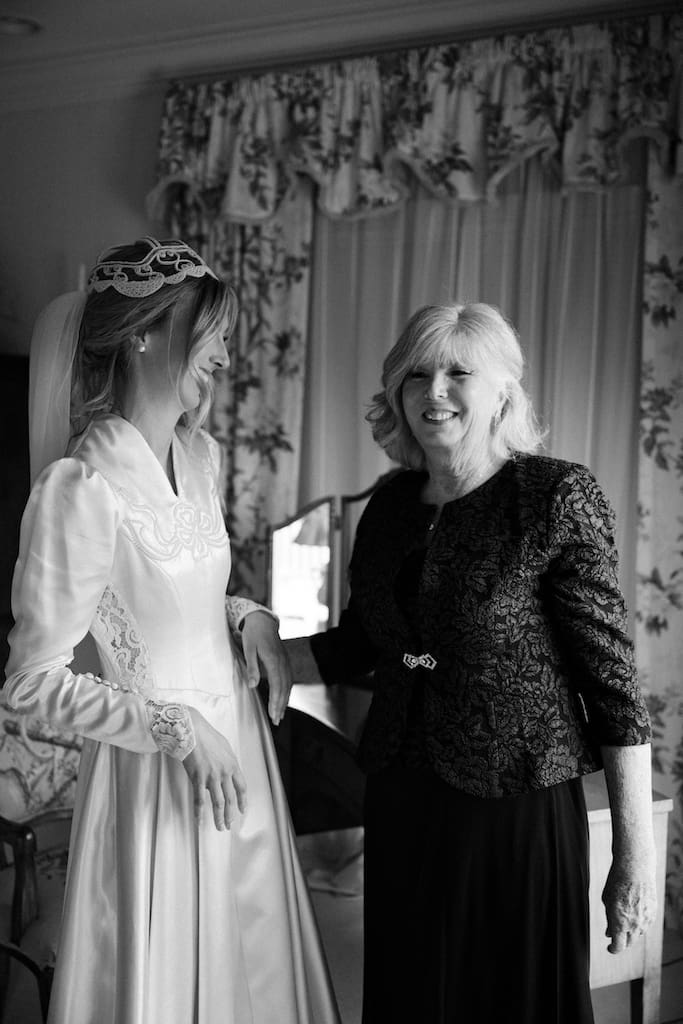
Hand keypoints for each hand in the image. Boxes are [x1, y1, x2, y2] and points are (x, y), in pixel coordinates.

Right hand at [182, 707, 246, 830]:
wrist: (192, 731)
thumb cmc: (207, 736)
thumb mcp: (225, 747)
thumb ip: (228, 761)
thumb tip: (229, 771)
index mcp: (233, 765)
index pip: (242, 787)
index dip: (243, 801)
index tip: (242, 810)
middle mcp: (224, 773)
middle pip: (230, 798)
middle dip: (231, 814)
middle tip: (229, 825)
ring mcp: (211, 777)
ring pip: (218, 803)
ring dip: (219, 817)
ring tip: (220, 827)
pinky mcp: (197, 778)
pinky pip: (199, 800)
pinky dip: (199, 813)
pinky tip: (199, 822)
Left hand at [241, 611, 291, 724]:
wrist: (263, 621)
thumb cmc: (253, 634)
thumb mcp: (248, 648)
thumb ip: (252, 667)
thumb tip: (253, 685)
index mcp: (274, 660)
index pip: (277, 685)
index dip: (276, 701)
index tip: (273, 714)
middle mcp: (282, 662)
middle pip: (284, 687)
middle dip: (280, 705)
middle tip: (276, 720)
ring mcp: (285, 661)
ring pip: (288, 685)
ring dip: (284, 700)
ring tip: (280, 715)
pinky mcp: (285, 661)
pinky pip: (288, 679)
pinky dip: (287, 692)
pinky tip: (284, 699)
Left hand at [602, 855, 656, 952]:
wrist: (635, 869)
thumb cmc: (617, 883)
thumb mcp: (607, 901)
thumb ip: (609, 919)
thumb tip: (609, 932)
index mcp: (620, 924)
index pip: (618, 947)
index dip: (613, 949)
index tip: (609, 947)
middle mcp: (635, 925)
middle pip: (629, 943)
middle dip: (622, 942)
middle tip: (616, 936)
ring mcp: (646, 920)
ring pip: (639, 934)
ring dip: (631, 932)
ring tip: (624, 921)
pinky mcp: (653, 914)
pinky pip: (646, 925)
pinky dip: (639, 924)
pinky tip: (634, 915)